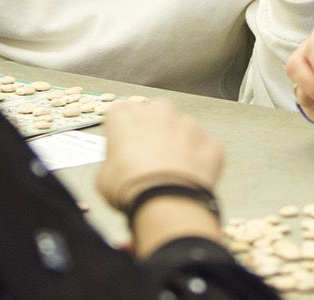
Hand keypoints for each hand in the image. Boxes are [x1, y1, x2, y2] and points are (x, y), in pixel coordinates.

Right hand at [96, 99, 223, 209]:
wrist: (166, 202)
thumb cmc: (133, 188)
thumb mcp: (104, 177)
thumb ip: (112, 160)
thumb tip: (117, 167)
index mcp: (127, 116)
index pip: (121, 111)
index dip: (122, 129)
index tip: (123, 144)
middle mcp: (159, 112)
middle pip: (155, 112)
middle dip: (153, 128)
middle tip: (149, 154)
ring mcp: (188, 124)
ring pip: (183, 127)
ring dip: (178, 142)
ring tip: (172, 169)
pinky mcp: (209, 141)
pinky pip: (203, 146)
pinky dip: (199, 158)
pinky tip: (189, 176)